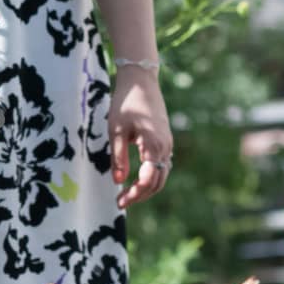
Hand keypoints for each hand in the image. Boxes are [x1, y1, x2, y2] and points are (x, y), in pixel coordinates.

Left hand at [109, 71, 173, 208]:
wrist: (140, 81)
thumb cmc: (125, 103)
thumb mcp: (116, 130)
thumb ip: (118, 157)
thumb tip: (119, 182)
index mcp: (154, 145)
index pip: (148, 180)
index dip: (134, 194)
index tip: (119, 202)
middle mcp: (165, 147)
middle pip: (157, 182)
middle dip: (140, 195)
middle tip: (121, 202)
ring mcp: (167, 143)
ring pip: (161, 174)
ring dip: (147, 188)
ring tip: (127, 194)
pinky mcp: (165, 140)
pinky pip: (161, 165)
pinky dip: (151, 176)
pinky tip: (137, 179)